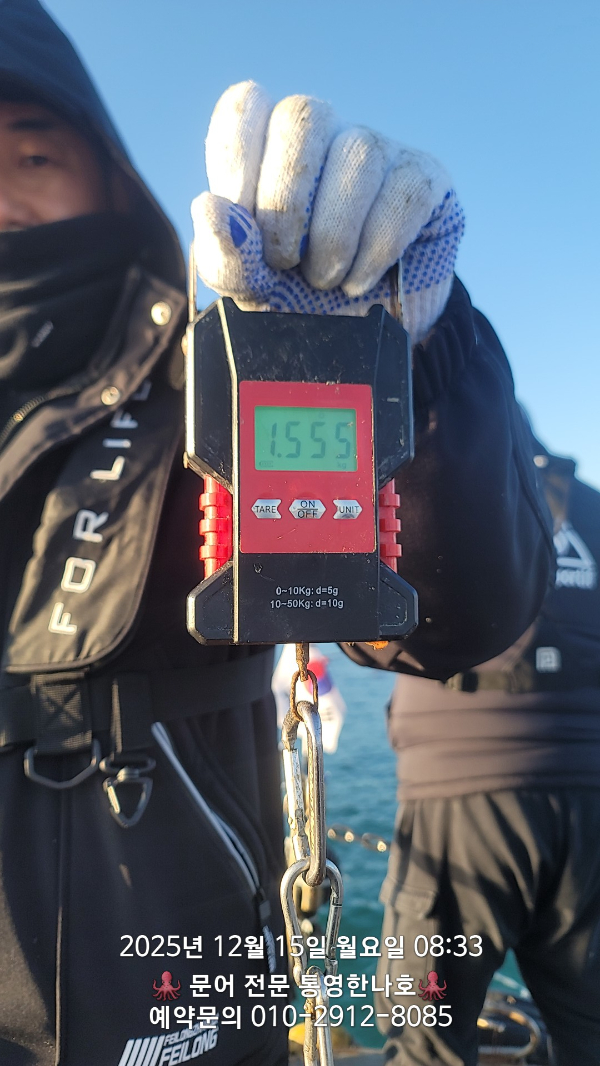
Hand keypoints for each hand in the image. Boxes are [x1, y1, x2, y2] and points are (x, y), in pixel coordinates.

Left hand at [192, 82, 463, 342]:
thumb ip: (226, 256)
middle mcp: (326, 138)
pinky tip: (360, 279)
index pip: (248, 105)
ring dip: (333, 235)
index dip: (238, 158)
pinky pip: (404, 193)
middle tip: (285, 262)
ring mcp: (380, 151)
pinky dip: (375, 248)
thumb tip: (210, 207)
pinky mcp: (425, 180)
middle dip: (285, 202)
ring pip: (358, 152)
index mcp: (269, 150)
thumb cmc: (301, 303)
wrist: (364, 343)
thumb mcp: (254, 291)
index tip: (240, 222)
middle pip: (303, 116)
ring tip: (327, 281)